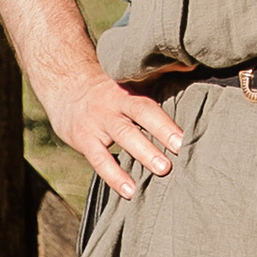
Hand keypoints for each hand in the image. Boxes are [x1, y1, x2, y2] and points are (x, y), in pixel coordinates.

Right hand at [42, 63, 183, 200]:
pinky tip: (130, 191)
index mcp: (127, 92)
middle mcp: (113, 105)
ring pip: (122, 136)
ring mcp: (97, 122)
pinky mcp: (83, 139)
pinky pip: (99, 160)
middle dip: (159, 134)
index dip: (165, 121)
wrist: (65, 87)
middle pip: (138, 116)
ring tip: (162, 171)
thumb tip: (190, 65)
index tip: (184, 138)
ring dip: (142, 154)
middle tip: (179, 151)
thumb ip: (159, 75)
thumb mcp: (128, 80)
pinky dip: (115, 176)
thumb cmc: (108, 90)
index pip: (148, 105)